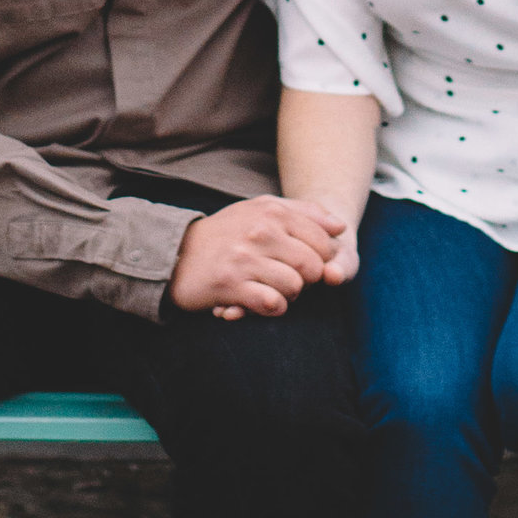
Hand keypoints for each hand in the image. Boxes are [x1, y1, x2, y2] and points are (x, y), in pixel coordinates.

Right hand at [169, 197, 349, 321]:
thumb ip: (305, 213)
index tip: (305, 264)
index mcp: (272, 210)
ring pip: (295, 287)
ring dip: (289, 295)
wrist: (177, 253)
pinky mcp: (231, 284)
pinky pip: (272, 304)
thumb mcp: (262, 210)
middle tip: (290, 280)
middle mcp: (260, 230)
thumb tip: (340, 227)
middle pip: (313, 267)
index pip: (324, 241)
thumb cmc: (228, 232)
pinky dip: (273, 308)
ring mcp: (245, 257)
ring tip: (272, 289)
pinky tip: (261, 301)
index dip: (322, 260)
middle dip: (307, 281)